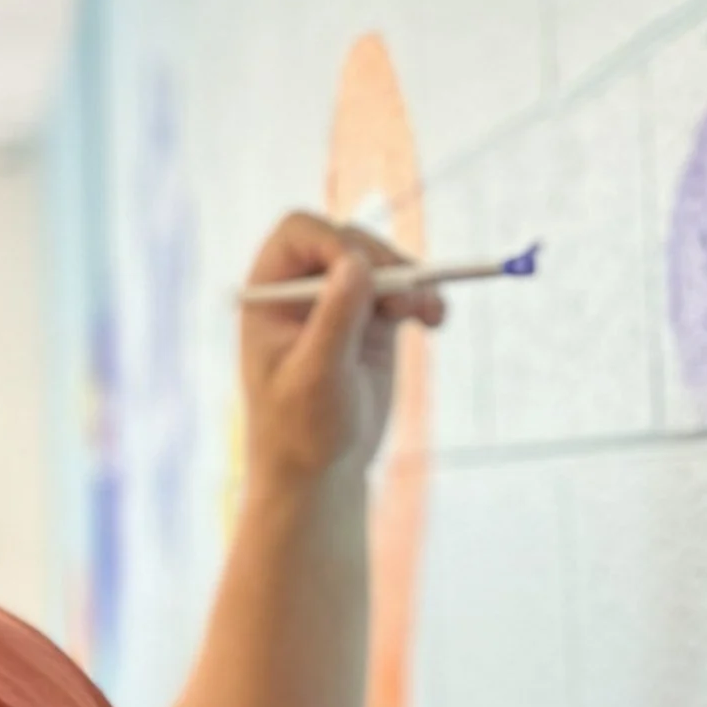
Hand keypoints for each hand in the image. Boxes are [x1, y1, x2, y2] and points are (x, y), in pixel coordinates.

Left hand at [235, 210, 445, 494]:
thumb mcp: (315, 376)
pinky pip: (405, 292)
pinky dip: (425, 299)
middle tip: (409, 297)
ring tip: (430, 314)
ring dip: (413, 280)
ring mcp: (341, 302)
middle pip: (350, 242)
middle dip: (384, 263)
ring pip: (384, 263)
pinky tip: (436, 319)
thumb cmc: (299, 430)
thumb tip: (356, 262)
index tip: (364, 272)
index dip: (334, 240)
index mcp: (270, 292)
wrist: (320, 472)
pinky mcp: (374, 321)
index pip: (300, 234)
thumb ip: (335, 319)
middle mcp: (303, 288)